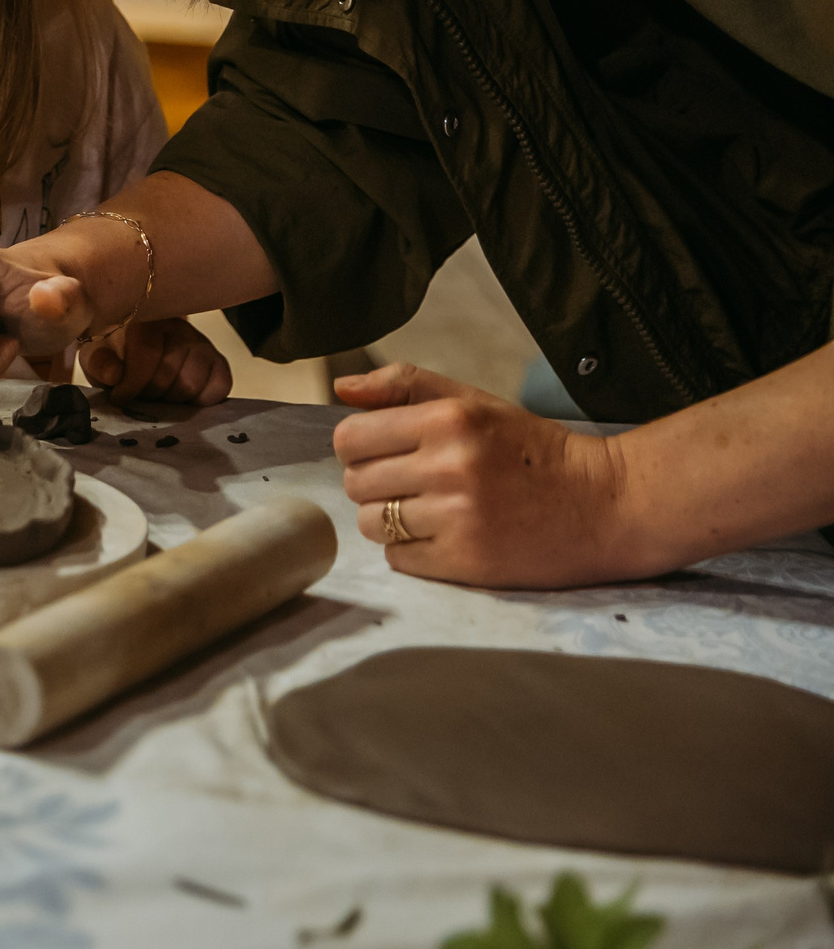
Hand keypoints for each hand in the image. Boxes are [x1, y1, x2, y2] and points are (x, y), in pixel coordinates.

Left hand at [82, 315, 232, 407]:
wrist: (137, 348)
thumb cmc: (116, 352)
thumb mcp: (98, 355)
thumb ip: (100, 363)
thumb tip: (113, 375)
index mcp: (148, 318)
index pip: (147, 351)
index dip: (132, 382)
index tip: (119, 397)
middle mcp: (180, 327)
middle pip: (169, 373)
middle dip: (150, 393)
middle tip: (139, 395)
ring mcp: (202, 344)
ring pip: (192, 384)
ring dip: (171, 399)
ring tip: (158, 396)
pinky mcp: (218, 362)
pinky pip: (218, 388)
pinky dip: (200, 401)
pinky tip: (182, 399)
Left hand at [332, 364, 643, 588]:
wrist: (607, 504)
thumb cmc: (532, 451)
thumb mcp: (475, 403)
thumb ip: (404, 387)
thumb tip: (341, 388)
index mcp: (448, 421)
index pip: (349, 438)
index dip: (359, 447)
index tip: (384, 453)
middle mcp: (450, 467)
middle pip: (355, 483)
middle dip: (374, 484)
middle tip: (413, 483)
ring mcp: (458, 518)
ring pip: (371, 524)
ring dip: (390, 520)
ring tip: (430, 511)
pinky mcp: (468, 561)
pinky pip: (399, 558)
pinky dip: (413, 551)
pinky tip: (446, 536)